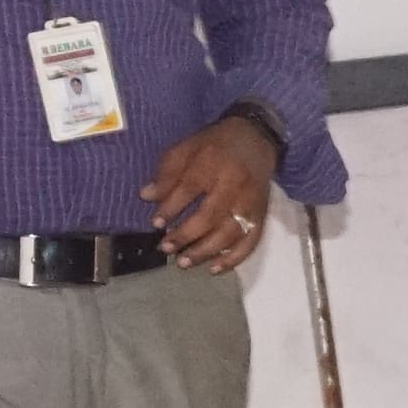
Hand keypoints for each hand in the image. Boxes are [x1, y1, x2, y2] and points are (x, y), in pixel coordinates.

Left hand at [147, 108, 279, 271]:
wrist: (256, 138)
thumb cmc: (215, 145)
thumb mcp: (187, 148)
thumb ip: (167, 172)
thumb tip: (146, 196)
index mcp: (213, 162)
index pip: (189, 188)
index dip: (171, 208)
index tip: (156, 224)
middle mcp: (235, 184)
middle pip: (210, 216)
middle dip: (185, 236)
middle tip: (165, 248)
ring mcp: (251, 202)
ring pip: (229, 234)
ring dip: (205, 252)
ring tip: (183, 262)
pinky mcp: (261, 214)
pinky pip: (249, 242)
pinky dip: (233, 259)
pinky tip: (213, 268)